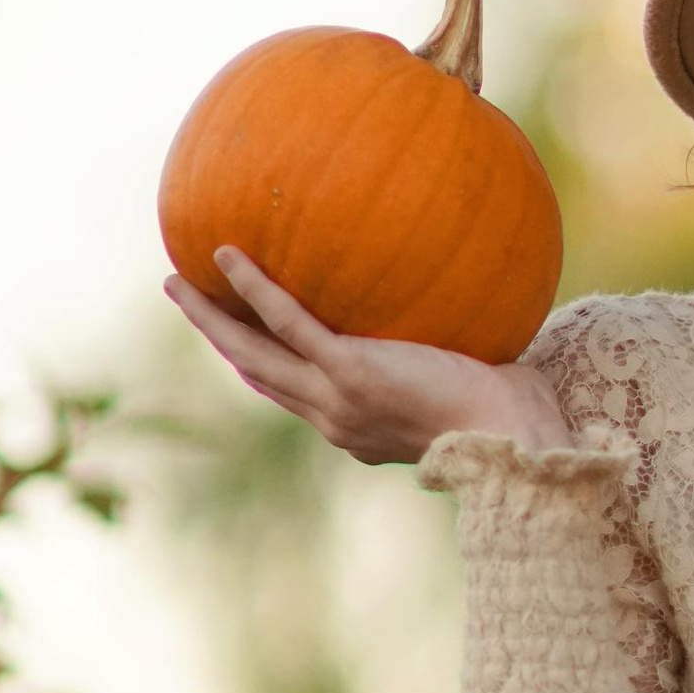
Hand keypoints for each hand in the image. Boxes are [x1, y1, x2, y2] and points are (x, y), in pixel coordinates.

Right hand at [165, 247, 570, 465]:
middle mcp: (336, 419)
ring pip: (255, 355)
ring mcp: (337, 398)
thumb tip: (479, 318)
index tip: (246, 342)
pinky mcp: (349, 371)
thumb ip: (459, 362)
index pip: (299, 395)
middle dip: (220, 340)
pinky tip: (228, 254)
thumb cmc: (514, 415)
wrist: (514, 438)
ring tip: (178, 282)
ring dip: (212, 319)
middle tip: (189, 303)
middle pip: (259, 375)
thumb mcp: (476, 387)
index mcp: (358, 428)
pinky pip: (288, 322)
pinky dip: (255, 289)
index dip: (265, 366)